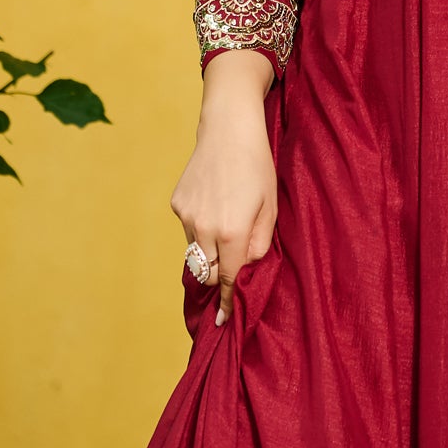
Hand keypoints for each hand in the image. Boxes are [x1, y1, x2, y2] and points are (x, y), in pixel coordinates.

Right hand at [170, 47, 276, 324]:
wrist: (228, 127)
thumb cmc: (257, 165)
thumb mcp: (270, 206)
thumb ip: (259, 244)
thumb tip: (247, 269)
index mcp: (232, 232)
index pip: (229, 279)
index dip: (229, 301)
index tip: (224, 321)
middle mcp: (205, 228)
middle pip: (209, 271)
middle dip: (220, 275)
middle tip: (233, 266)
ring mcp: (186, 216)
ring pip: (197, 250)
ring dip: (211, 248)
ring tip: (228, 218)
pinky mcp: (176, 203)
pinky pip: (190, 229)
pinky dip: (201, 227)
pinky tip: (215, 201)